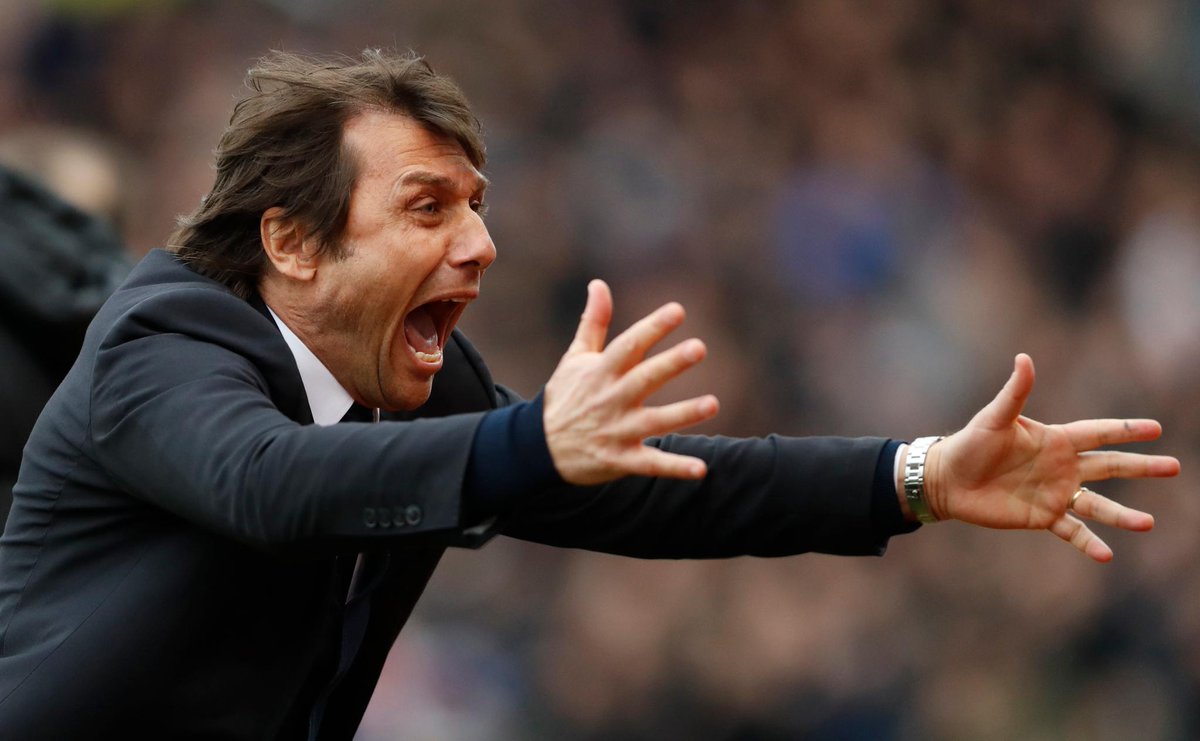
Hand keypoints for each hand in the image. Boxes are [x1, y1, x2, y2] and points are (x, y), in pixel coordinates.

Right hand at [543, 280, 719, 484]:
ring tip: (713, 404)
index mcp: (600, 372)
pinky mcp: (621, 460)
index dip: (653, 328)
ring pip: (654, 422)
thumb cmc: (566, 396)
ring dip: (683, 414)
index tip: (678, 311)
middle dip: (671, 364)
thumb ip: (593, 322)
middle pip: (644, 379)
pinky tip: (701, 469)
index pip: (629, 345)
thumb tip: (599, 283)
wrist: (539, 447)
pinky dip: (675, 468)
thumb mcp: (575, 358)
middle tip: (699, 347)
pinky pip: (651, 465)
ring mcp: (616, 431)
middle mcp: (610, 399)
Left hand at [920, 354, 1179, 562]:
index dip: (1125, 431)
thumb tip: (1024, 358)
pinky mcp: (1042, 517)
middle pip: (1110, 467)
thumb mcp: (994, 418)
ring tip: (1147, 523)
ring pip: (1097, 505)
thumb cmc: (969, 444)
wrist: (947, 481)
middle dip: (1141, 467)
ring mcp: (1055, 494)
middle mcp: (1062, 467)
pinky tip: (1107, 554)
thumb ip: (1015, 393)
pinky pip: (1072, 532)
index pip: (1098, 433)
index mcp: (1055, 440)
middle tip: (1173, 467)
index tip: (1156, 428)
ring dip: (1121, 515)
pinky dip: (1089, 543)